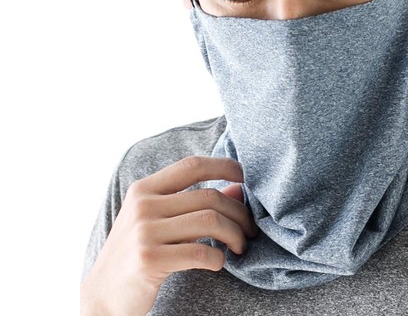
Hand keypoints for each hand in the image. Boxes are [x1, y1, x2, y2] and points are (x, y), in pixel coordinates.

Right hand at [81, 156, 258, 315]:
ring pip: (210, 221)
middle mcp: (143, 205)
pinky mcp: (150, 260)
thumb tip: (238, 188)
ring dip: (235, 234)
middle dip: (239, 212)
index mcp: (144, 188)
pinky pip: (201, 253)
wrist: (102, 296)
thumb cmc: (138, 251)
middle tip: (250, 229)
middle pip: (209, 196)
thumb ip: (194, 201)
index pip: (192, 165)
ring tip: (240, 246)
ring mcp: (145, 232)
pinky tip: (218, 262)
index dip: (223, 166)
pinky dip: (218, 258)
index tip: (243, 176)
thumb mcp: (160, 219)